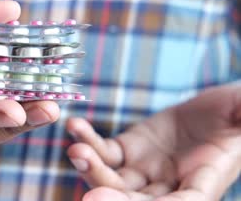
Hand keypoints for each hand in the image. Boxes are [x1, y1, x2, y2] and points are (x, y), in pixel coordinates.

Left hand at [66, 83, 240, 200]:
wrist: (218, 109)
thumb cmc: (238, 114)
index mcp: (204, 184)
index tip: (113, 200)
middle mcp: (170, 184)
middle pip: (136, 200)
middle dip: (111, 194)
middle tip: (92, 189)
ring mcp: (147, 168)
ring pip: (114, 179)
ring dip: (93, 168)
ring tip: (77, 150)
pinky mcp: (131, 148)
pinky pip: (106, 150)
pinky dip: (89, 141)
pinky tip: (75, 127)